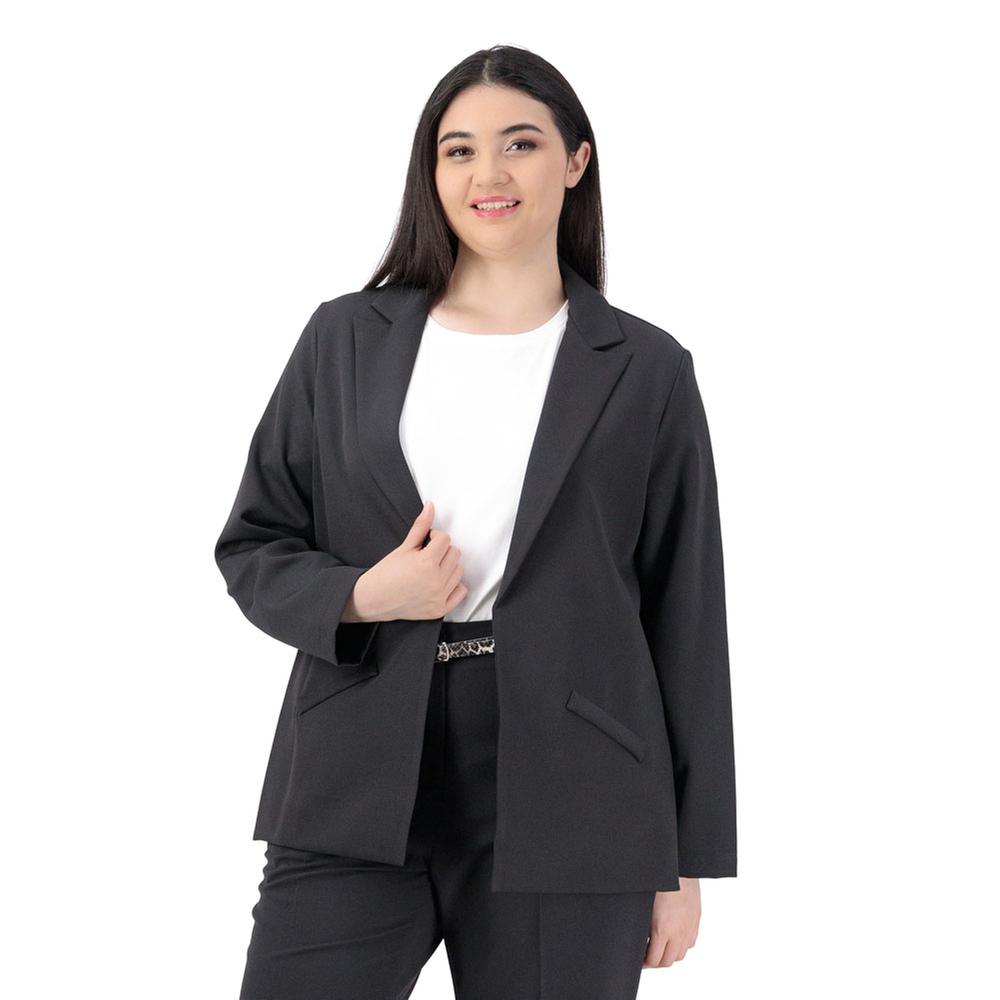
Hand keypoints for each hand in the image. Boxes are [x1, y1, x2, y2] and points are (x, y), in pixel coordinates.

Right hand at [349, 500, 467, 621]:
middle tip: (427, 556)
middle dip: (442, 551)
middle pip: (455, 553)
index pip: (445, 539)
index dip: (435, 537)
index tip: (426, 542)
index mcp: (425, 563)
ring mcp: (438, 597)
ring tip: (431, 569)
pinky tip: (439, 583)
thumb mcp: (403, 547)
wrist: (372, 599)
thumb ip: (420, 527)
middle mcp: (435, 581)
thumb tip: (430, 506)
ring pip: (459, 571)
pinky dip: (453, 586)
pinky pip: (461, 592)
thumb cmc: (385, 574)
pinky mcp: (439, 610)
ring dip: (448, 567)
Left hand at [642, 878, 699, 967]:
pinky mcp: (695, 921)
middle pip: (667, 961)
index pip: (654, 960)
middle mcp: (678, 933)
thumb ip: (644, 927)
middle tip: (645, 956)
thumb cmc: (658, 884)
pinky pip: (689, 943)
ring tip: (658, 948)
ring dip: (668, 955)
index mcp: (662, 930)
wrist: (679, 870)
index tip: (638, 960)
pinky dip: (680, 946)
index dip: (644, 963)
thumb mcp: (645, 907)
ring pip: (679, 955)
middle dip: (655, 962)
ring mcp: (689, 928)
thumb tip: (639, 939)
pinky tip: (672, 938)